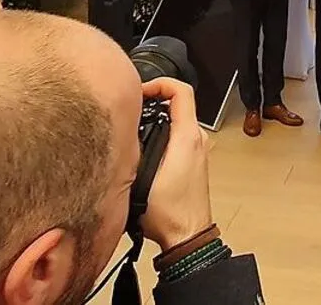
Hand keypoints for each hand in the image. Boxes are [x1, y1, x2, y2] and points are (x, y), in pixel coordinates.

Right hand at [140, 78, 212, 251]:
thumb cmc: (170, 213)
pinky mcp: (192, 163)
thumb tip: (123, 130)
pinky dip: (161, 132)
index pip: (181, 91)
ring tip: (133, 125)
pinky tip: (141, 146)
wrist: (186, 237)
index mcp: (188, 137)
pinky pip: (177, 136)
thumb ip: (134, 148)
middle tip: (131, 107)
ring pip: (176, 120)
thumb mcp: (142, 176)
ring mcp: (196, 151)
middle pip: (177, 104)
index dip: (159, 83)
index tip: (140, 90)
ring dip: (156, 118)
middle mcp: (197, 140)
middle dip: (153, 101)